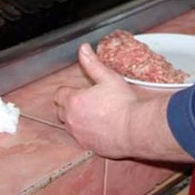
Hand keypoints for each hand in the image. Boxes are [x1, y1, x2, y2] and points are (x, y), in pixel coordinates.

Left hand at [54, 44, 191, 162]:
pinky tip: (100, 127)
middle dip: (69, 105)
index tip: (80, 90)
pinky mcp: (89, 146)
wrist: (136, 129)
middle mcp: (72, 120)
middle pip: (60, 111)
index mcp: (73, 101)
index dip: (68, 90)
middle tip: (86, 100)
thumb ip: (92, 63)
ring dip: (76, 119)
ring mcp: (79, 135)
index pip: (59, 94)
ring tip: (93, 113)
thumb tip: (83, 48)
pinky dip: (86, 132)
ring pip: (69, 126)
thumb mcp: (108, 78)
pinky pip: (81, 138)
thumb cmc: (123, 103)